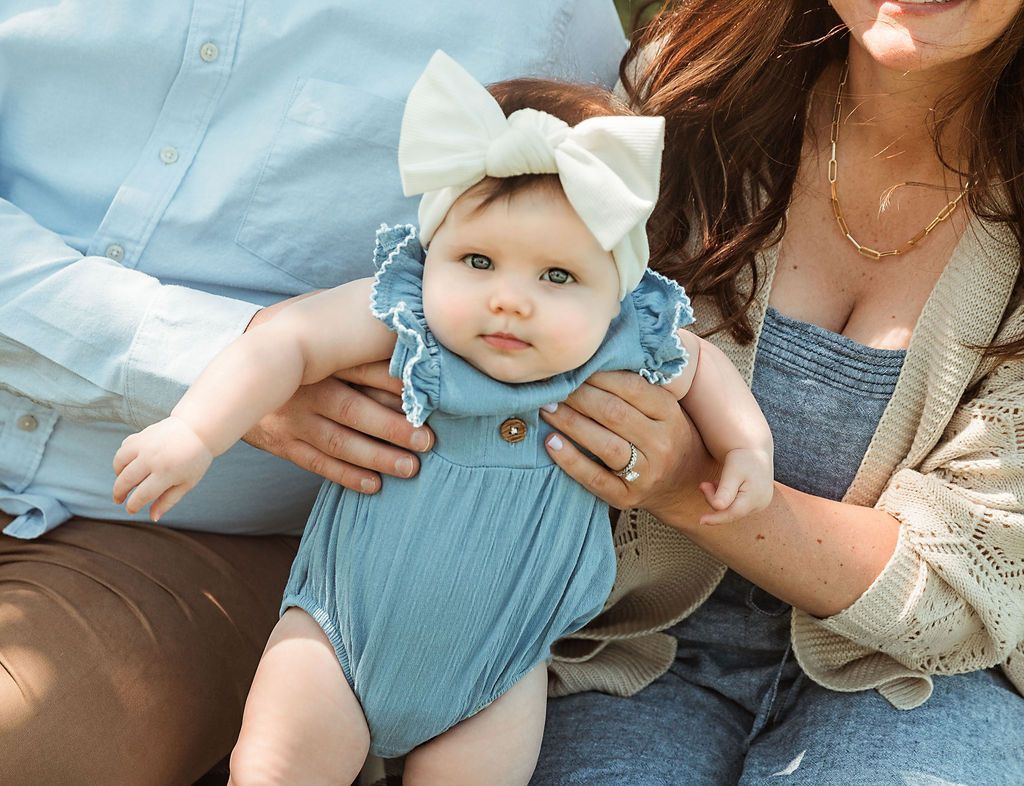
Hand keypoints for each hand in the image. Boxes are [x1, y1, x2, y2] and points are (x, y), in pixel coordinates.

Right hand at [112, 416, 212, 520]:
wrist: (199, 429)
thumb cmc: (195, 460)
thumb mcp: (187, 483)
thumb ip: (168, 500)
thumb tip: (152, 518)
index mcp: (167, 473)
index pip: (142, 495)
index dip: (133, 506)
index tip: (131, 510)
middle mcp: (152, 458)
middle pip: (126, 480)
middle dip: (119, 493)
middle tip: (119, 500)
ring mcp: (145, 445)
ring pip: (119, 463)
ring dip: (118, 475)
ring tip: (123, 483)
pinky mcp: (141, 435)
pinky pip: (123, 449)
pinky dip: (121, 459)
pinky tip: (128, 466)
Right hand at [242, 295, 432, 493]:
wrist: (227, 368)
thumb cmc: (287, 343)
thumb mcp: (309, 324)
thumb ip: (345, 324)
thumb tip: (395, 314)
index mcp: (314, 357)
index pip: (358, 368)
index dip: (392, 381)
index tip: (423, 394)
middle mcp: (303, 389)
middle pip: (352, 409)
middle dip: (392, 427)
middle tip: (426, 440)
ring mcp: (291, 419)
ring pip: (337, 443)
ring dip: (376, 457)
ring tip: (410, 467)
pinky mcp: (281, 443)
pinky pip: (316, 463)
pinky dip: (346, 476)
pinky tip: (374, 484)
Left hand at [541, 370, 718, 528]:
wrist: (686, 484)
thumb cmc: (667, 436)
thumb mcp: (664, 410)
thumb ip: (637, 390)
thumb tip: (592, 361)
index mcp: (670, 414)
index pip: (632, 388)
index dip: (600, 375)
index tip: (576, 367)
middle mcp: (661, 443)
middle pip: (614, 414)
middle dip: (579, 396)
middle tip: (554, 386)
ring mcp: (646, 473)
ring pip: (604, 444)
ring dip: (570, 423)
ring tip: (547, 408)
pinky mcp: (627, 496)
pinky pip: (594, 478)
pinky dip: (569, 459)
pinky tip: (550, 442)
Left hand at [697, 447, 772, 525]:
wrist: (755, 451)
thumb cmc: (743, 458)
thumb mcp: (733, 471)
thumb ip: (725, 490)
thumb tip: (717, 507)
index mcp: (755, 497)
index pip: (732, 513)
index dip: (716, 518)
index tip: (700, 521)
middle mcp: (760, 504)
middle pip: (730, 511)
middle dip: (714, 499)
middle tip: (704, 484)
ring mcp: (760, 504)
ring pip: (732, 509)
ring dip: (719, 498)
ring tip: (713, 482)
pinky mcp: (756, 502)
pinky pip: (736, 505)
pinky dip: (726, 498)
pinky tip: (723, 486)